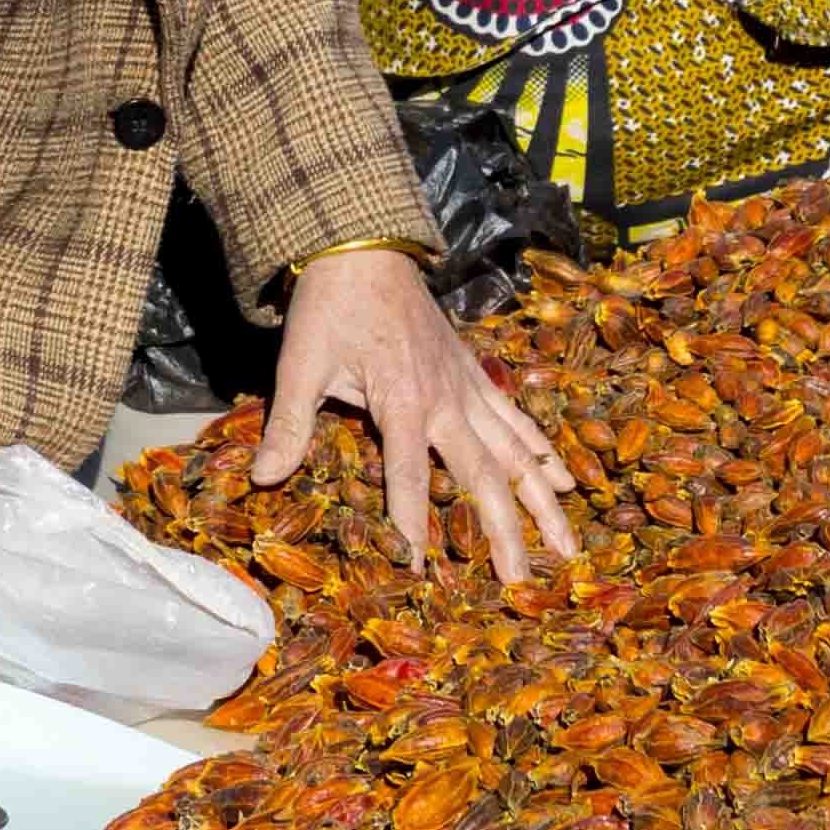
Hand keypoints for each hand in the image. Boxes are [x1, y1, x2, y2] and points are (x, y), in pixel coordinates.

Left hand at [256, 247, 580, 581]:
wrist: (365, 247)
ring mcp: (467, 387)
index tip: (421, 574)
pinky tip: (561, 479)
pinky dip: (540, 450)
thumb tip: (264, 480)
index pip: (408, 479)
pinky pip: (515, 418)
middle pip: (484, 476)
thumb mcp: (301, 366)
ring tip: (565, 544)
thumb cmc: (330, 308)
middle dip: (504, 531)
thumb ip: (290, 426)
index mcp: (402, 402)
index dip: (413, 528)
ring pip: (514, 452)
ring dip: (540, 500)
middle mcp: (446, 401)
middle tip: (522, 582)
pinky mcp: (473, 374)